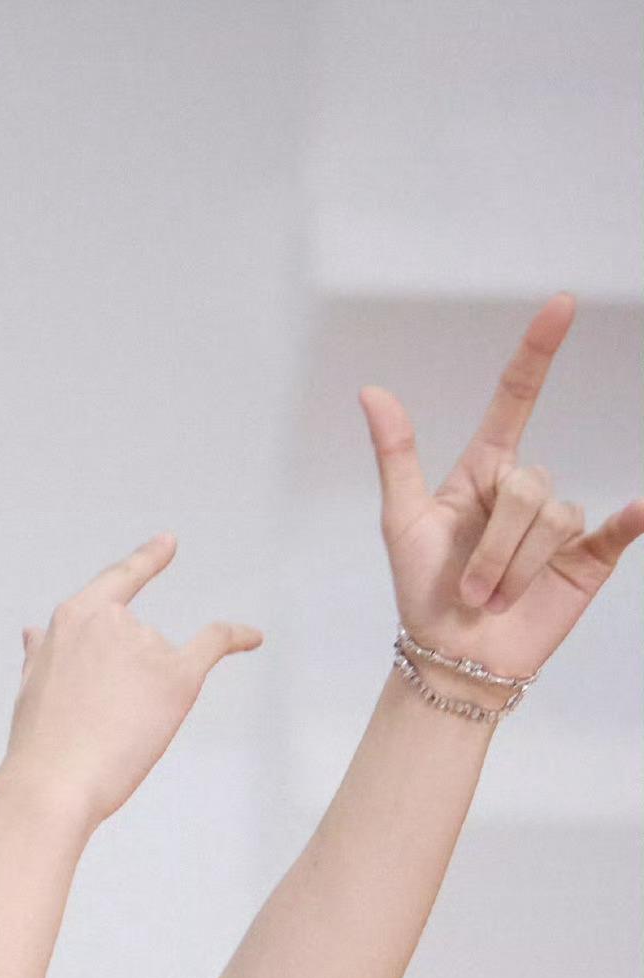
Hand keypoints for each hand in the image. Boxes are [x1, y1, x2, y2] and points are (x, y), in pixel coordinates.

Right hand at [5, 533, 261, 829]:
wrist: (55, 783)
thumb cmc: (40, 745)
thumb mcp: (30, 686)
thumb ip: (41, 653)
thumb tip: (33, 632)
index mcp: (75, 618)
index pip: (119, 580)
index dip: (146, 561)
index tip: (168, 544)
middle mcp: (114, 620)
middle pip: (139, 640)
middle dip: (128, 680)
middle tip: (98, 724)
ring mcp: (147, 646)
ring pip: (163, 664)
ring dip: (147, 697)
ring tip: (113, 734)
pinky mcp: (177, 678)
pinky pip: (214, 644)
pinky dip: (237, 637)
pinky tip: (254, 637)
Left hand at [362, 293, 643, 687]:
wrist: (451, 661)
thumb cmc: (421, 594)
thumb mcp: (401, 522)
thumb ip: (396, 455)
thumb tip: (372, 391)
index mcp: (484, 471)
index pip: (516, 398)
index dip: (538, 351)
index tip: (562, 304)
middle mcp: (525, 491)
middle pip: (529, 484)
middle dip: (494, 545)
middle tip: (469, 591)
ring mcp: (559, 525)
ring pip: (554, 517)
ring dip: (515, 568)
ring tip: (493, 601)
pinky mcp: (589, 557)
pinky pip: (616, 528)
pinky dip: (630, 519)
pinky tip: (638, 509)